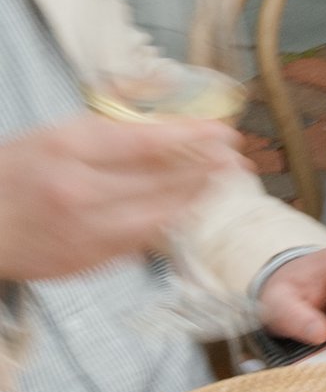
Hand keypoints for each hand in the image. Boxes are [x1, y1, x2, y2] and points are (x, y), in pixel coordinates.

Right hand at [0, 114, 231, 283]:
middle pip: (161, 181)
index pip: (146, 143)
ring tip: (220, 182)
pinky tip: (185, 210)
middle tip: (236, 158)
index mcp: (67, 150)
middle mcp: (78, 193)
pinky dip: (166, 224)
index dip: (193, 138)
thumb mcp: (53, 135)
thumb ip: (107, 131)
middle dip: (206, 169)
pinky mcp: (85, 263)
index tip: (224, 132)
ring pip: (158, 217)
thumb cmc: (11, 173)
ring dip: (195, 198)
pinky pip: (139, 242)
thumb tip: (167, 128)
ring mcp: (82, 233)